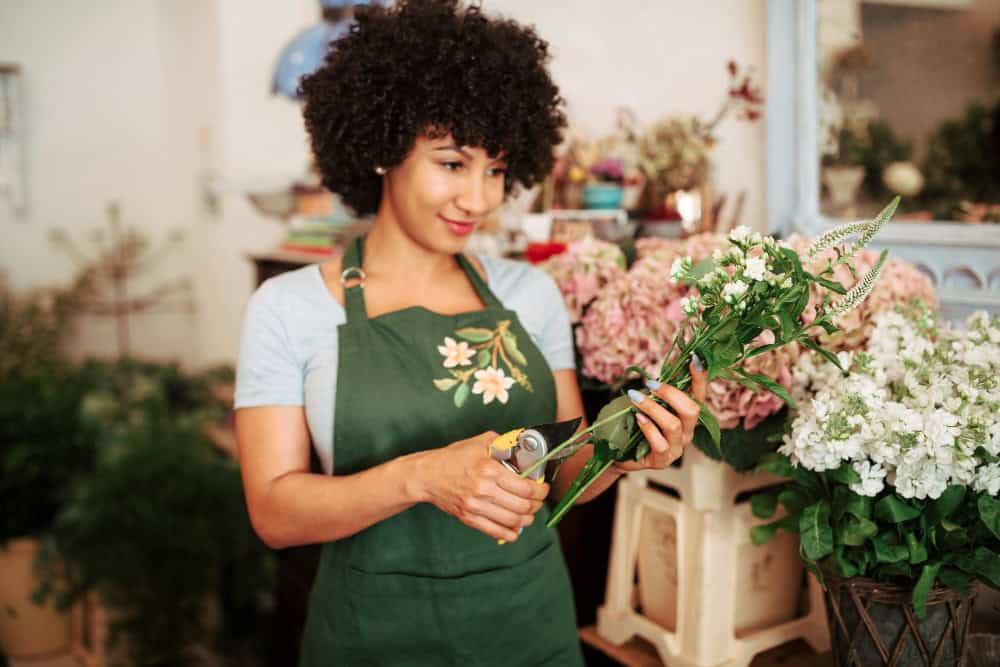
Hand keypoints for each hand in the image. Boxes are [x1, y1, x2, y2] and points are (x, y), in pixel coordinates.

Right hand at [419, 431, 549, 542]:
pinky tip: (515, 529)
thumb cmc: (453, 457)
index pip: (525, 487)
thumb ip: (504, 444)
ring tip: (529, 514)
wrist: (427, 475)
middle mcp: (484, 490)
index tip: (543, 488)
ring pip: (513, 521)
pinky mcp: (469, 518)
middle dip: (537, 505)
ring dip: (527, 519)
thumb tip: (524, 448)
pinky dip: (510, 533)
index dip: (540, 490)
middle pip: (523, 506)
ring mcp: (476, 506)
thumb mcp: (480, 442)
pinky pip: (496, 532)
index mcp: (489, 470)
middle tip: (538, 500)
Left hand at [615, 356, 708, 471]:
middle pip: (691, 410)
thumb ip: (661, 387)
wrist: (619, 452)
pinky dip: (647, 427)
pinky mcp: (662, 460)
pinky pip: (659, 443)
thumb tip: (672, 358)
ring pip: (673, 424)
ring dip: (652, 407)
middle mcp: (687, 432)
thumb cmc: (637, 423)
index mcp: (687, 416)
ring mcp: (677, 448)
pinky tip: (637, 418)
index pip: (699, 395)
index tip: (694, 358)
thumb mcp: (651, 402)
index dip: (699, 377)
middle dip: (671, 393)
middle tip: (650, 384)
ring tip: (635, 396)